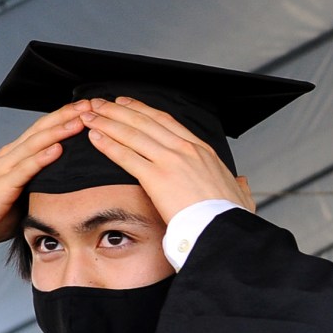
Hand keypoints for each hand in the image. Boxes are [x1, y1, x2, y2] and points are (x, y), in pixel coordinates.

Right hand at [0, 101, 91, 245]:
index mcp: (14, 157)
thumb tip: (66, 187)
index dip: (64, 118)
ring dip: (59, 130)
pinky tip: (57, 149)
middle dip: (66, 115)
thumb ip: (39, 185)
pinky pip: (24, 169)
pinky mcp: (1, 186)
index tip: (88, 110)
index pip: (43, 131)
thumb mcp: (21, 195)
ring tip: (80, 120)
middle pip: (41, 130)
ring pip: (35, 143)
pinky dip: (42, 158)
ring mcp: (4, 169)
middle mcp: (9, 156)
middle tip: (90, 104)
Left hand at [80, 97, 254, 222]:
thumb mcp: (241, 196)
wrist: (225, 228)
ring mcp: (170, 161)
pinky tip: (95, 137)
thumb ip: (239, 186)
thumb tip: (242, 183)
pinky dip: (108, 144)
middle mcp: (185, 149)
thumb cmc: (232, 216)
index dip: (143, 110)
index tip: (127, 104)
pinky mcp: (157, 178)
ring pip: (132, 134)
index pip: (166, 122)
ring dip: (107, 122)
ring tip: (90, 115)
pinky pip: (127, 156)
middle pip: (145, 121)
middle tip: (100, 103)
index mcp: (203, 151)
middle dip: (118, 110)